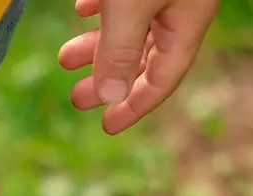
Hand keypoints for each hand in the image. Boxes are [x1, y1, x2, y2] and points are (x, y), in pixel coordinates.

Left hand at [58, 0, 219, 133]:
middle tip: (77, 98)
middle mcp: (180, 6)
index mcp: (186, 22)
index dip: (135, 106)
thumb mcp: (133, 7)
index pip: (164, 78)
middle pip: (144, 55)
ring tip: (66, 58)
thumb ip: (120, 49)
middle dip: (108, 79)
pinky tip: (83, 9)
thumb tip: (110, 96)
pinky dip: (102, 8)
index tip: (108, 127)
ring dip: (97, 44)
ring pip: (130, 25)